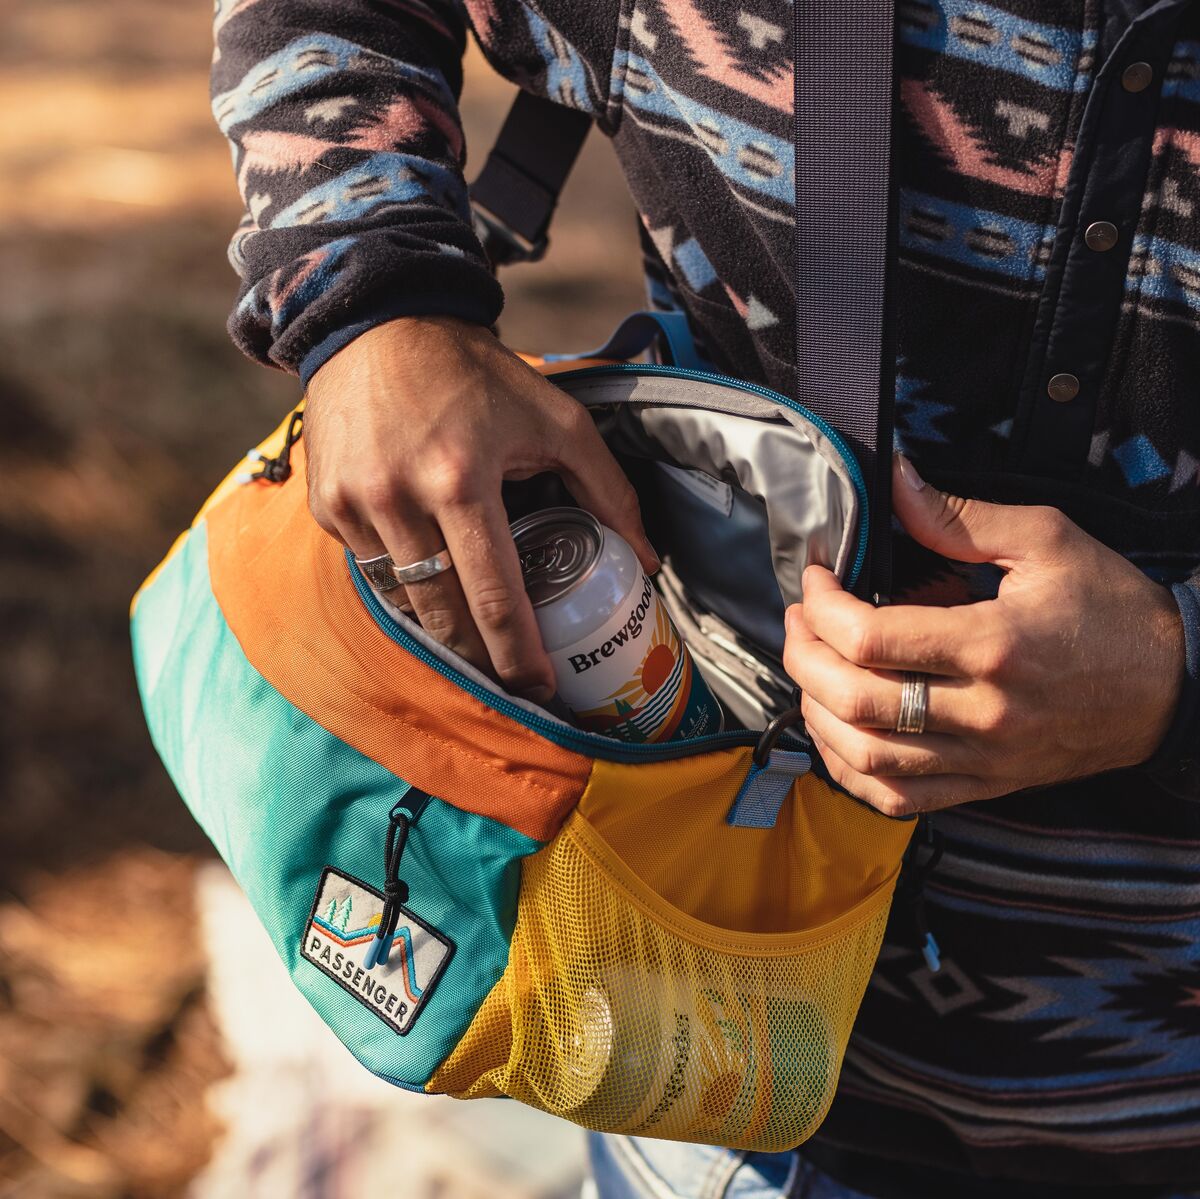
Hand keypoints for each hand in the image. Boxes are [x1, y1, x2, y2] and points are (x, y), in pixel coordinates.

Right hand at [304, 316, 658, 700]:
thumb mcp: (555, 418)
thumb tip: (646, 559)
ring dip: (441, 626)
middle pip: (442, 616)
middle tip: (510, 678)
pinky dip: (404, 582)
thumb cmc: (475, 374)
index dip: (519, 655)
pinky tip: (429, 573)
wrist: (376, 325)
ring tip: (474, 638)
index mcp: (460, 479)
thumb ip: (607, 488)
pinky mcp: (326, 508)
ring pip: (403, 601)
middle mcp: (398, 500)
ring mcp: (353, 507)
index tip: (540, 689)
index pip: (493, 595)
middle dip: (480, 658)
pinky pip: (372, 569)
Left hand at [784, 454, 1184, 816]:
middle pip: (855, 699)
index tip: (817, 578)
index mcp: (994, 645)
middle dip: (803, 655)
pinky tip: (837, 732)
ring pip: (867, 757)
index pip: (869, 638)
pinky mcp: (985, 784)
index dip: (822, 605)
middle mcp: (983, 713)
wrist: (1174, 686)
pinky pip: (899, 799)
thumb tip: (893, 479)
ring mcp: (983, 759)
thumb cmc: (1111, 609)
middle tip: (800, 620)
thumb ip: (959, 516)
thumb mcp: (1047, 541)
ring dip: (816, 712)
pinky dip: (851, 771)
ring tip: (811, 670)